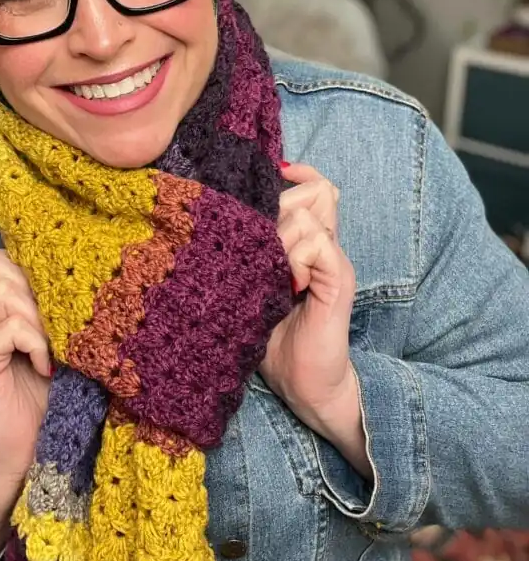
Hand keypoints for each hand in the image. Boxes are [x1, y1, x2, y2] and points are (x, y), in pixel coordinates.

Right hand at [0, 249, 52, 560]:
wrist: (28, 450)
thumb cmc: (47, 396)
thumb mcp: (54, 343)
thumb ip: (49, 311)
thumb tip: (75, 274)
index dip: (19, 263)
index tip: (48, 297)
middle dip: (37, 289)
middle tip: (55, 326)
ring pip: (6, 294)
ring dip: (39, 316)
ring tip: (51, 347)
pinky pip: (10, 328)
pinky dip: (35, 342)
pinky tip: (45, 366)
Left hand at [259, 164, 369, 477]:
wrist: (306, 385)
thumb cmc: (273, 338)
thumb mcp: (253, 283)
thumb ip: (251, 250)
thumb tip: (222, 213)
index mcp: (309, 242)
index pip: (314, 184)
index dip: (294, 175)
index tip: (269, 179)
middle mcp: (326, 244)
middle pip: (314, 190)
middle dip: (278, 207)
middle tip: (262, 247)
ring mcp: (335, 260)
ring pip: (309, 213)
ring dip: (281, 235)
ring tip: (272, 270)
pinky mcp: (338, 279)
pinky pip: (318, 243)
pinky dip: (296, 258)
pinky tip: (288, 285)